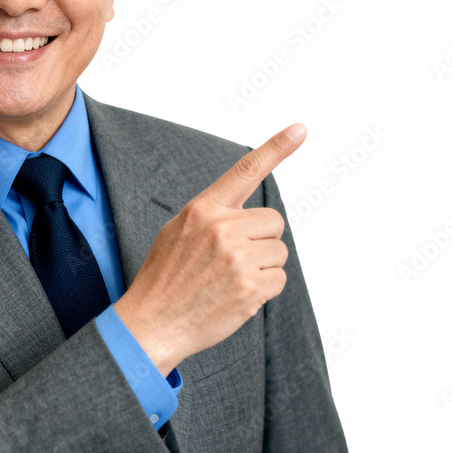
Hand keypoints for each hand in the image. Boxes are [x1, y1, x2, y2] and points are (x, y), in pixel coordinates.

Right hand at [113, 124, 305, 376]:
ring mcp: (238, 258)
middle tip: (233, 260)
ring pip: (279, 252)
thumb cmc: (164, 280)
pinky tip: (236, 296)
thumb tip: (242, 212)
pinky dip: (264, 290)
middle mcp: (222, 228)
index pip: (244, 171)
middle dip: (262, 240)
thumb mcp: (177, 232)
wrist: (151, 323)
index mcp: (203, 210)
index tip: (300, 129)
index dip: (276, 148)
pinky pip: (279, 280)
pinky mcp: (250, 287)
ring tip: (229, 280)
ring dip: (263, 267)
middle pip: (273, 222)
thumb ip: (211, 216)